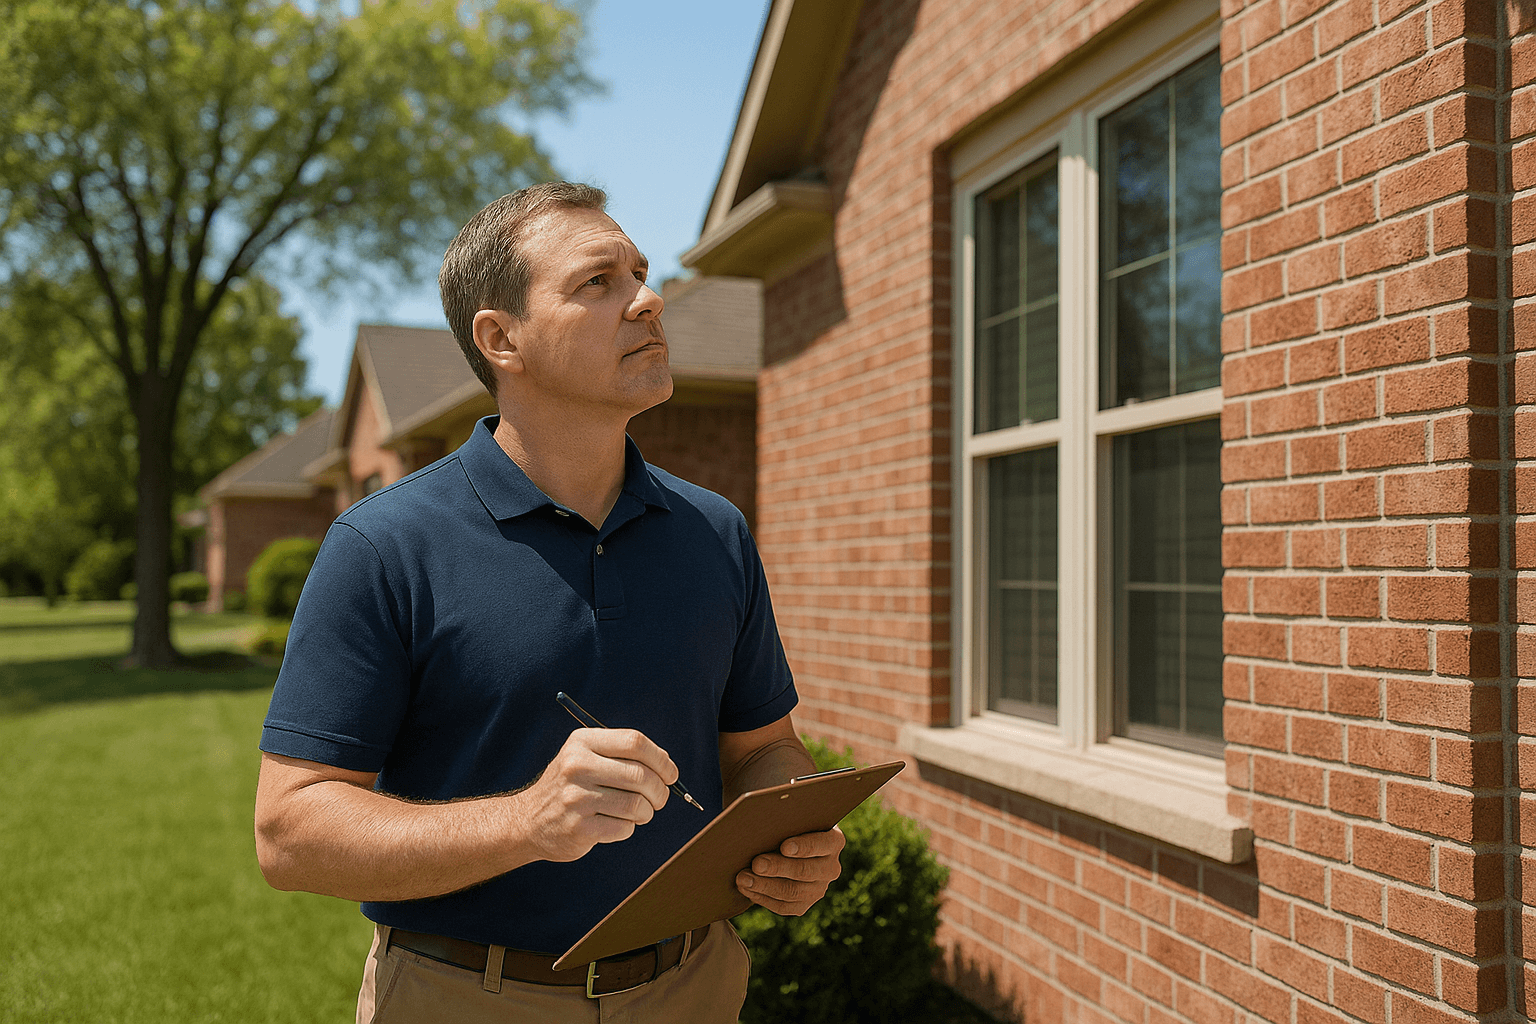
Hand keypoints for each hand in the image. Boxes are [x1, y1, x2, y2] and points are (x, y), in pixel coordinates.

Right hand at [518, 728, 676, 862]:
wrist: (528, 820)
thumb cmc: (571, 785)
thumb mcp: (586, 756)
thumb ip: (623, 756)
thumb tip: (668, 768)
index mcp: (582, 742)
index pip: (634, 742)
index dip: (661, 759)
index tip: (670, 773)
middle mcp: (577, 766)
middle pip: (640, 775)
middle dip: (660, 790)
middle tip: (659, 799)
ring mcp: (576, 798)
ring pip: (636, 805)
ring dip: (646, 812)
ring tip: (639, 813)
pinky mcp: (578, 828)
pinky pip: (624, 828)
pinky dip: (629, 828)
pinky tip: (616, 824)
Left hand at [736, 826, 844, 914]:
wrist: (789, 844)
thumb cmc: (788, 824)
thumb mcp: (792, 817)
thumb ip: (784, 818)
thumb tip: (761, 818)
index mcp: (833, 841)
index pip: (820, 844)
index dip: (803, 847)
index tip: (784, 846)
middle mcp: (831, 867)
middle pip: (804, 871)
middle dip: (778, 868)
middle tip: (756, 863)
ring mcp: (818, 889)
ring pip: (792, 892)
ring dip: (765, 885)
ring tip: (743, 878)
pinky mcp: (803, 904)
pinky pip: (784, 906)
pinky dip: (763, 898)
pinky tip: (746, 888)